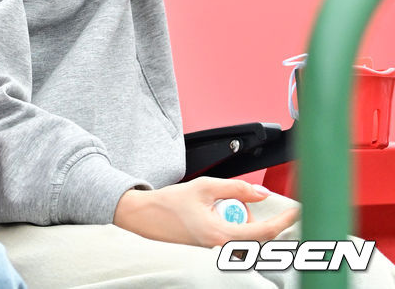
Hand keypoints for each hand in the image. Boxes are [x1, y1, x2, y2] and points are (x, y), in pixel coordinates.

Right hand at [113, 178, 299, 247]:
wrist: (144, 217)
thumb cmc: (169, 204)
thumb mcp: (204, 187)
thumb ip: (236, 188)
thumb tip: (261, 193)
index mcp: (221, 234)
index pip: (264, 232)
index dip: (284, 221)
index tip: (297, 211)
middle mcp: (221, 250)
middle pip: (259, 239)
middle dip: (261, 220)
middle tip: (253, 203)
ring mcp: (216, 255)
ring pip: (248, 242)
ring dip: (248, 225)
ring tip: (228, 209)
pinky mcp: (212, 254)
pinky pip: (236, 244)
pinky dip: (237, 230)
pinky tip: (222, 218)